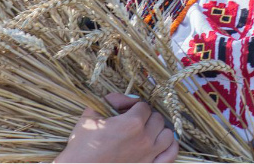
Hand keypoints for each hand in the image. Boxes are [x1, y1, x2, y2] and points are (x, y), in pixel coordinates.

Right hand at [55, 93, 178, 162]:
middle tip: (134, 122)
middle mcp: (144, 139)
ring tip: (148, 132)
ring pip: (168, 135)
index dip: (134, 107)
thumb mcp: (91, 115)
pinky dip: (171, 147)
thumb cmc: (82, 145)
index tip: (126, 112)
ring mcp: (149, 155)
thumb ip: (112, 100)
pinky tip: (163, 144)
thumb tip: (130, 98)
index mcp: (132, 123)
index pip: (144, 106)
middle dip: (147, 117)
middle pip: (157, 119)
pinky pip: (171, 155)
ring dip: (159, 131)